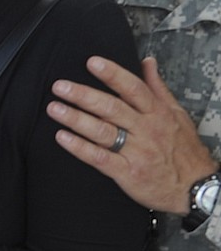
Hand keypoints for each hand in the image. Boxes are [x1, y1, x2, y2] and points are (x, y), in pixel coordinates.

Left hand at [50, 56, 217, 213]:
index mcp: (157, 113)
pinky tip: (62, 137)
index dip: (113, 74)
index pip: (133, 88)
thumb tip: (147, 62)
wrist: (196, 188)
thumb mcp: (177, 114)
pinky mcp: (128, 172)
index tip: (92, 62)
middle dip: (84, 96)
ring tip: (54, 108)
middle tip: (60, 86)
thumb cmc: (184, 149)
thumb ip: (157, 87)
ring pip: (103, 131)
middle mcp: (146, 130)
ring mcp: (136, 152)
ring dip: (76, 119)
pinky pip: (100, 158)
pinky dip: (80, 148)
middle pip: (112, 108)